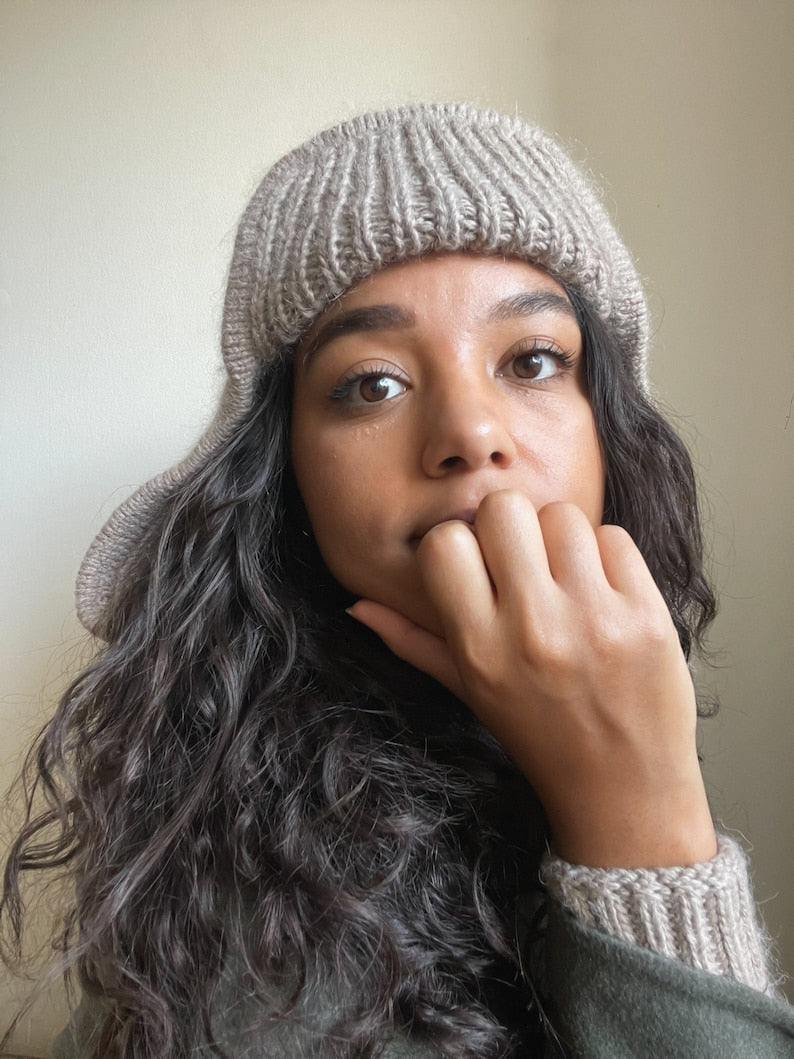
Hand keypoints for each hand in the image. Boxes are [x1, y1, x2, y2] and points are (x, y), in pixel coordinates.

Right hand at [348, 490, 716, 868]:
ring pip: (563, 514)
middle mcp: (532, 629)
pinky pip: (614, 537)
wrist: (625, 790)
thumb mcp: (470, 692)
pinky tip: (604, 592)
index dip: (460, 543)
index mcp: (480, 648)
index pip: (445, 542)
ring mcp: (594, 619)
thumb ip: (414, 643)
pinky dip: (607, 556)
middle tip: (525, 561)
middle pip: (504, 508)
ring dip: (562, 539)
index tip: (479, 564)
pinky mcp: (646, 616)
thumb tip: (357, 604)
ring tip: (568, 580)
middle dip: (510, 525)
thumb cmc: (541, 735)